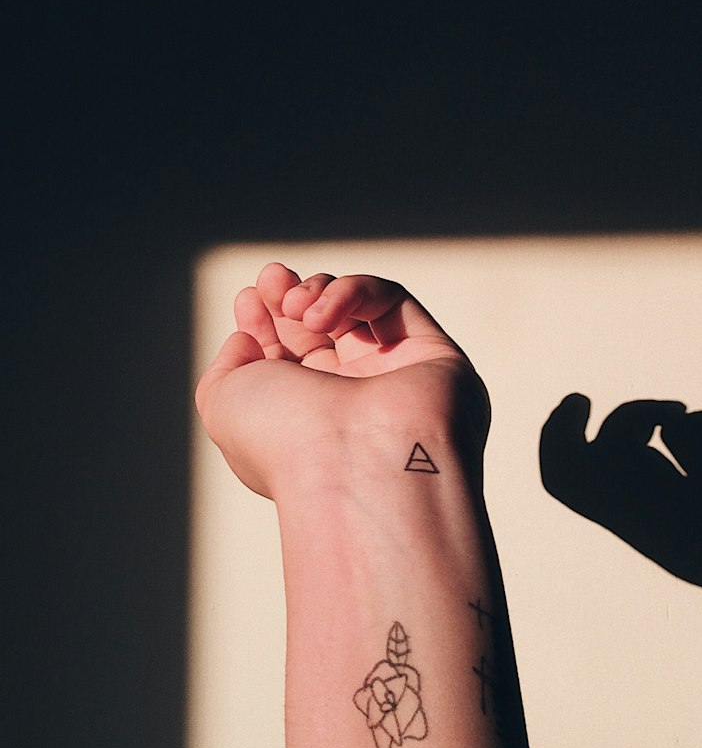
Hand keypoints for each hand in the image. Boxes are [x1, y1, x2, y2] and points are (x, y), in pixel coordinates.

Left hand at [196, 264, 488, 499]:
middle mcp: (351, 399)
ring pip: (360, 308)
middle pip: (322, 326)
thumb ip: (229, 363)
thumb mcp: (222, 403)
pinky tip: (323, 313)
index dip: (263, 317)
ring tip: (297, 306)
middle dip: (291, 294)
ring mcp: (393, 378)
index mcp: (304, 418)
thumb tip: (252, 337)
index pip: (286, 352)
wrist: (355, 468)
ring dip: (320, 290)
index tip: (248, 299)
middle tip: (272, 279)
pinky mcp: (433, 356)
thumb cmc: (283, 444)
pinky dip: (353, 291)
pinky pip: (393, 302)